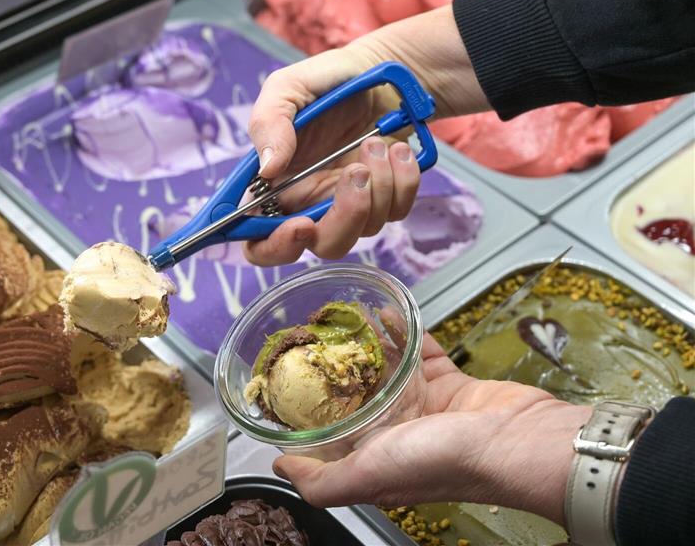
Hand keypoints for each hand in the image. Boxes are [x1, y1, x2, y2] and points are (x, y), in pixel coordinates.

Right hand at [244, 5, 488, 265]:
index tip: (300, 226)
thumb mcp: (287, 88)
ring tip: (375, 141)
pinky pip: (396, 210)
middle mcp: (309, 203)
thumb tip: (267, 169)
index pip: (259, 240)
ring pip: (363, 230)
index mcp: (274, 186)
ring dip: (377, 184)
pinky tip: (396, 148)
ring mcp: (348, 204)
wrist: (380, 72)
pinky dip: (402, 179)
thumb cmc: (326, 81)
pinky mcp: (384, 199)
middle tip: (355, 175)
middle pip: (319, 245)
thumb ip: (269, 124)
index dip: (274, 246)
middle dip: (342, 219)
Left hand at [272, 333, 590, 525]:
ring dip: (366, 343)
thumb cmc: (443, 461)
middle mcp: (396, 432)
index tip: (289, 376)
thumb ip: (321, 481)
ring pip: (386, 368)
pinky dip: (405, 332)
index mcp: (374, 458)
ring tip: (344, 316)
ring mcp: (423, 404)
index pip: (331, 432)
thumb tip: (280, 469)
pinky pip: (421, 351)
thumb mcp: (367, 477)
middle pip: (356, 394)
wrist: (513, 439)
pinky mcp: (448, 381)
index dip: (309, 408)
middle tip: (314, 335)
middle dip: (335, 367)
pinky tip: (387, 312)